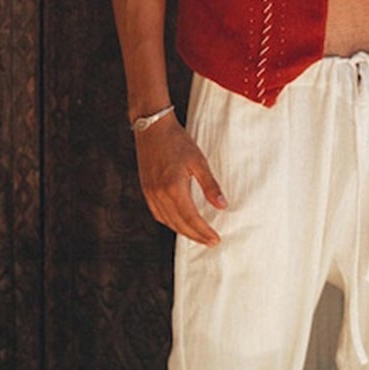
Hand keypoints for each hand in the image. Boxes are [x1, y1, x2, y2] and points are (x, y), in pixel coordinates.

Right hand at [135, 117, 227, 246]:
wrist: (152, 127)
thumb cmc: (177, 141)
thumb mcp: (199, 161)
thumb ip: (210, 186)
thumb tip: (222, 206)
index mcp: (173, 187)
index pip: (191, 218)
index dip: (204, 232)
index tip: (216, 239)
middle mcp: (159, 194)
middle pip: (179, 224)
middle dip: (196, 236)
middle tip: (211, 242)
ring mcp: (150, 193)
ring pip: (167, 221)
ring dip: (183, 231)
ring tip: (198, 235)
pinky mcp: (146, 189)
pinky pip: (158, 213)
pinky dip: (170, 222)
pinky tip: (180, 222)